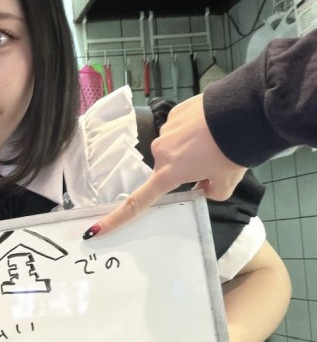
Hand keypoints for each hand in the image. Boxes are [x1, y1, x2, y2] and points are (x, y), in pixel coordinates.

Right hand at [83, 95, 247, 238]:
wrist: (245, 111)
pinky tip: (211, 125)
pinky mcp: (175, 113)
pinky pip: (181, 126)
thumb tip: (204, 185)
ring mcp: (166, 130)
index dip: (116, 219)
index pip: (138, 202)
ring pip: (176, 146)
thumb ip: (212, 191)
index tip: (95, 229)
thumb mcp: (228, 182)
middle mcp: (161, 153)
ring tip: (216, 140)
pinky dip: (194, 129)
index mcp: (169, 174)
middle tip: (213, 163)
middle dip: (185, 169)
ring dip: (190, 147)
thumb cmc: (234, 152)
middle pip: (167, 168)